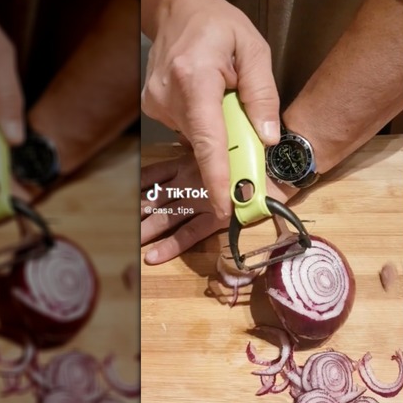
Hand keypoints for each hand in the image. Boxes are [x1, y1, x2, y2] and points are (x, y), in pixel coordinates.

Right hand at [141, 0, 280, 218]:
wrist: (179, 8)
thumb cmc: (218, 25)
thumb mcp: (254, 50)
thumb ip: (262, 96)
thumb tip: (267, 138)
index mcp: (195, 78)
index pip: (209, 141)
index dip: (218, 180)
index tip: (227, 209)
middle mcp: (169, 96)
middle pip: (207, 145)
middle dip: (233, 152)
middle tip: (253, 146)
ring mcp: (156, 104)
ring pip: (198, 139)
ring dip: (219, 132)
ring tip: (225, 97)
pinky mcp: (154, 109)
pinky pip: (188, 130)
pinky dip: (206, 125)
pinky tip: (210, 100)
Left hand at [141, 153, 295, 264]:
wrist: (278, 170)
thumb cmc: (254, 159)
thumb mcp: (225, 148)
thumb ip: (207, 151)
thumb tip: (190, 144)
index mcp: (192, 163)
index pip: (159, 172)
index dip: (142, 182)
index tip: (129, 190)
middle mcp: (192, 182)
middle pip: (158, 199)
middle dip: (141, 213)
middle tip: (124, 225)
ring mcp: (202, 200)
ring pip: (168, 217)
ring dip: (149, 230)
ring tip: (132, 243)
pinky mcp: (216, 218)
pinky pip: (189, 234)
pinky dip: (171, 246)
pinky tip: (153, 257)